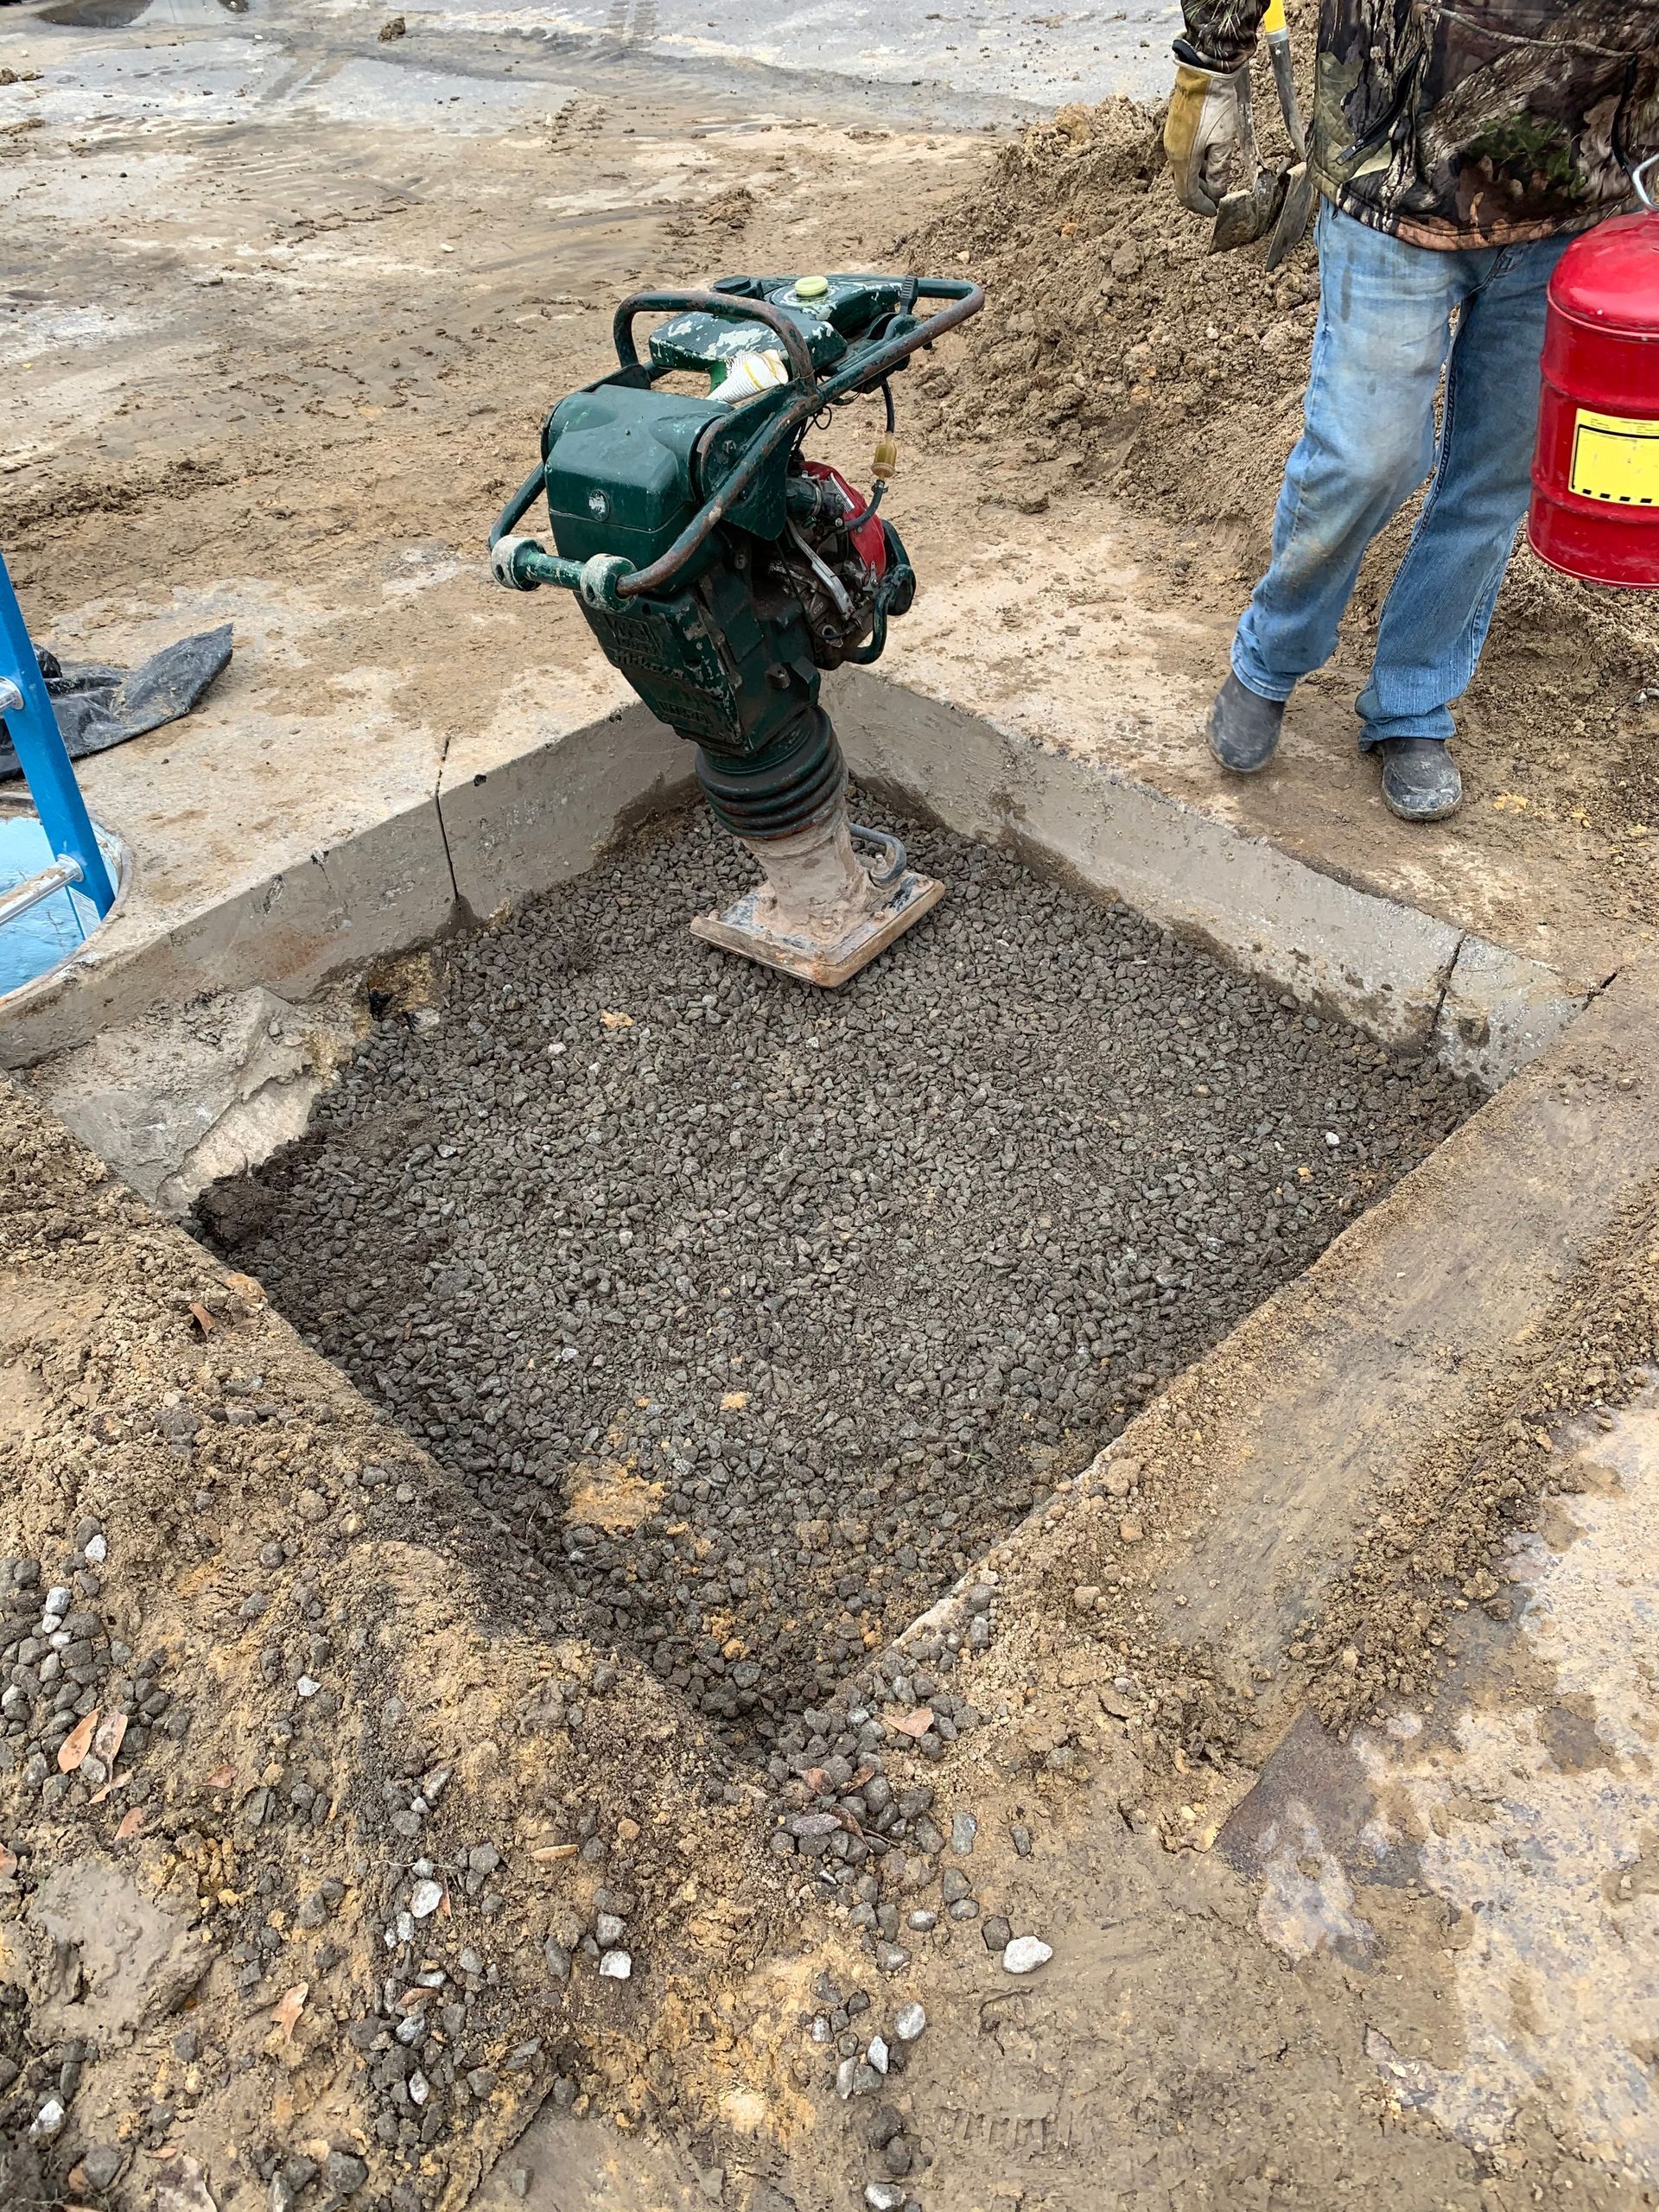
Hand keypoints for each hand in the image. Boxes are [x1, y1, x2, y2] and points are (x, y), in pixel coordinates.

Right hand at [1164, 56, 1249, 217]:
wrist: (1204, 69)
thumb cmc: (1215, 103)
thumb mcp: (1224, 140)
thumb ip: (1220, 170)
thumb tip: (1218, 191)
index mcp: (1183, 159)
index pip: (1188, 195)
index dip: (1202, 207)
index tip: (1214, 211)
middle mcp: (1172, 152)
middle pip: (1184, 184)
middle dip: (1202, 194)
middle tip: (1219, 196)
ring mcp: (1172, 139)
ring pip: (1184, 169)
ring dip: (1200, 177)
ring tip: (1218, 176)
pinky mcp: (1175, 128)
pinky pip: (1183, 154)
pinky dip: (1197, 163)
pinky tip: (1211, 157)